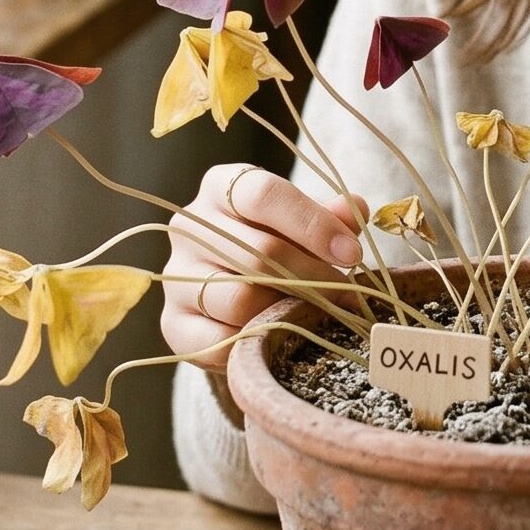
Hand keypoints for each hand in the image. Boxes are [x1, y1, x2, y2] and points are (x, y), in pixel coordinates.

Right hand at [161, 163, 366, 370]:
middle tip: (347, 291)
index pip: (264, 195)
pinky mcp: (174, 323)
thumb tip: (355, 210)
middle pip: (257, 252)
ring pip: (240, 299)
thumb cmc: (274, 240)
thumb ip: (330, 214)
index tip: (351, 252)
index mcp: (220, 187)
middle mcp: (189, 227)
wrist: (229, 286)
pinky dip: (257, 342)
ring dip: (288, 310)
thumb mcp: (301, 219)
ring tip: (317, 312)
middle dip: (313, 274)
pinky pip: (219, 341)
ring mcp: (176, 276)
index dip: (313, 224)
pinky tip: (281, 334)